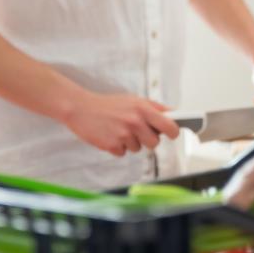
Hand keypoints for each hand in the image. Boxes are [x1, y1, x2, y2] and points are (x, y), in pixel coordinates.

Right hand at [61, 91, 180, 156]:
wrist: (80, 108)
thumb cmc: (108, 104)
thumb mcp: (134, 100)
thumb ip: (155, 107)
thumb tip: (173, 113)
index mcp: (143, 109)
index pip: (169, 126)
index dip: (173, 132)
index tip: (172, 134)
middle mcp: (135, 122)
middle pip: (154, 143)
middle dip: (148, 139)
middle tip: (138, 131)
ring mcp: (123, 135)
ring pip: (138, 148)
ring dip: (131, 142)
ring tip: (120, 130)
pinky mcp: (112, 146)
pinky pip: (123, 152)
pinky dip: (118, 147)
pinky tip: (111, 135)